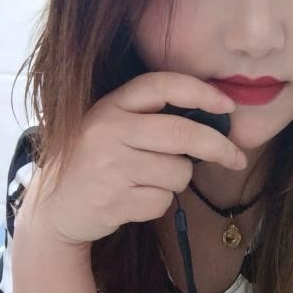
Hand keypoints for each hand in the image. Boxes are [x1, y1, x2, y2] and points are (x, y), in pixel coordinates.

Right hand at [16, 72, 245, 246]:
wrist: (56, 207)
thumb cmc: (96, 163)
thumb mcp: (112, 127)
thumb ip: (150, 119)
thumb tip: (213, 120)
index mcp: (110, 105)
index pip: (161, 85)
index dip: (200, 92)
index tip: (229, 105)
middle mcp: (108, 130)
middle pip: (182, 133)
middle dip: (219, 147)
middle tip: (237, 158)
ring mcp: (110, 166)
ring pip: (179, 172)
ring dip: (175, 181)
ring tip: (146, 181)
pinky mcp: (115, 200)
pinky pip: (163, 201)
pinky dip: (158, 204)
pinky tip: (134, 199)